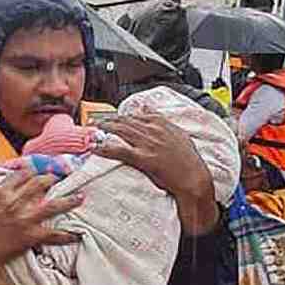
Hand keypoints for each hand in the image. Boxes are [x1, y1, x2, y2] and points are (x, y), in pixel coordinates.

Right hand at [0, 172, 81, 280]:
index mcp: (0, 192)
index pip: (23, 173)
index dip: (35, 169)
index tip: (42, 169)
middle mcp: (15, 202)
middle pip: (41, 184)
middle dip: (54, 178)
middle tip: (64, 177)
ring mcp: (24, 219)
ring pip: (53, 206)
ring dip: (69, 201)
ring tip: (80, 197)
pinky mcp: (29, 236)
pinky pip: (53, 235)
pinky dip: (67, 235)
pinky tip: (77, 235)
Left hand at [96, 113, 219, 233]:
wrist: (194, 178)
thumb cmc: (188, 159)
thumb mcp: (178, 134)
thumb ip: (161, 120)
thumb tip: (146, 107)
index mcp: (162, 123)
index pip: (135, 114)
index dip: (120, 115)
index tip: (111, 116)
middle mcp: (153, 130)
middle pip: (125, 120)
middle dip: (108, 119)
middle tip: (94, 120)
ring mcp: (148, 144)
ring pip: (120, 131)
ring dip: (104, 128)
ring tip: (91, 129)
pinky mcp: (144, 158)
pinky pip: (120, 150)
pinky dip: (105, 148)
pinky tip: (95, 148)